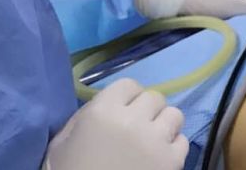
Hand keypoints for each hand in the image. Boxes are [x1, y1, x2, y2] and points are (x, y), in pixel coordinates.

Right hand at [44, 79, 187, 169]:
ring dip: (163, 125)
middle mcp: (133, 120)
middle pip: (155, 97)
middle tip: (136, 129)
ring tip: (151, 141)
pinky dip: (172, 148)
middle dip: (146, 111)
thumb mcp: (63, 142)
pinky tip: (157, 158)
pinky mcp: (171, 162)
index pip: (129, 85)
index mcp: (103, 111)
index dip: (126, 98)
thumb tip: (109, 103)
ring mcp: (156, 141)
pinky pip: (183, 141)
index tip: (121, 112)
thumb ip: (86, 115)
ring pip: (174, 115)